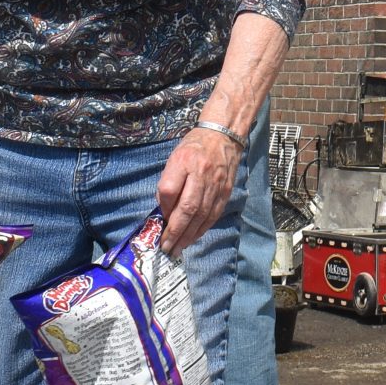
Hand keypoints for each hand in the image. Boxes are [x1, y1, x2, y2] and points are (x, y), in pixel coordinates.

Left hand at [154, 125, 240, 253]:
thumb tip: (165, 210)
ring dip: (189, 235)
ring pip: (201, 215)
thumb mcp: (175, 158)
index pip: (169, 189)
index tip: (160, 220)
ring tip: (178, 248)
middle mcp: (201, 173)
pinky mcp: (226, 192)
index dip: (163, 208)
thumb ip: (169, 182)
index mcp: (184, 161)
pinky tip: (193, 238)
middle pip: (187, 207)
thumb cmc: (194, 148)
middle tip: (166, 247)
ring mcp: (216, 184)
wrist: (223, 136)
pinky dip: (202, 229)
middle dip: (175, 231)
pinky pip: (213, 214)